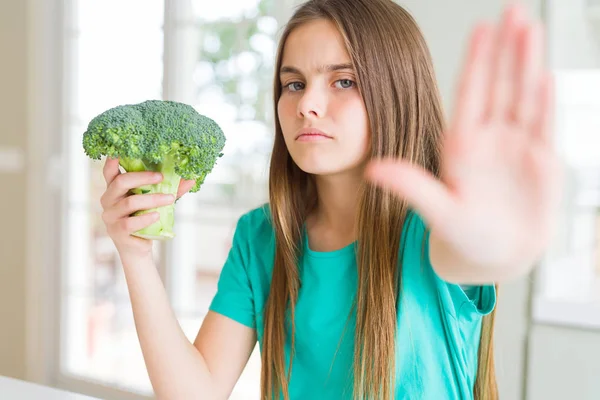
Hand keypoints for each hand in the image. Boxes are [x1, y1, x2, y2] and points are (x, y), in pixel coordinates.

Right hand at [100, 157, 195, 256]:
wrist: (138, 247)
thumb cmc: (145, 219)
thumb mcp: (155, 201)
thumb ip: (170, 189)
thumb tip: (192, 178)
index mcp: (115, 188)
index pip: (109, 171)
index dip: (113, 159)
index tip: (121, 149)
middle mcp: (108, 199)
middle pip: (121, 182)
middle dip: (143, 177)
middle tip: (161, 177)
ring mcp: (110, 216)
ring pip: (130, 202)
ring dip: (153, 199)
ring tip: (169, 199)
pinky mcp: (116, 230)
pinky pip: (130, 222)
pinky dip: (146, 218)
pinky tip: (157, 215)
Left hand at [366, 4, 562, 272]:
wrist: (493, 256)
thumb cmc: (462, 235)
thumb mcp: (437, 211)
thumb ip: (411, 187)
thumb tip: (373, 169)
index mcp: (461, 144)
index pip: (470, 93)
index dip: (477, 61)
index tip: (481, 28)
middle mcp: (489, 139)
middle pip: (499, 85)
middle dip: (506, 49)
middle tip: (513, 10)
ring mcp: (516, 147)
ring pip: (524, 97)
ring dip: (528, 64)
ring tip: (531, 29)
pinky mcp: (541, 162)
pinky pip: (544, 125)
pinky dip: (546, 101)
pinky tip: (547, 75)